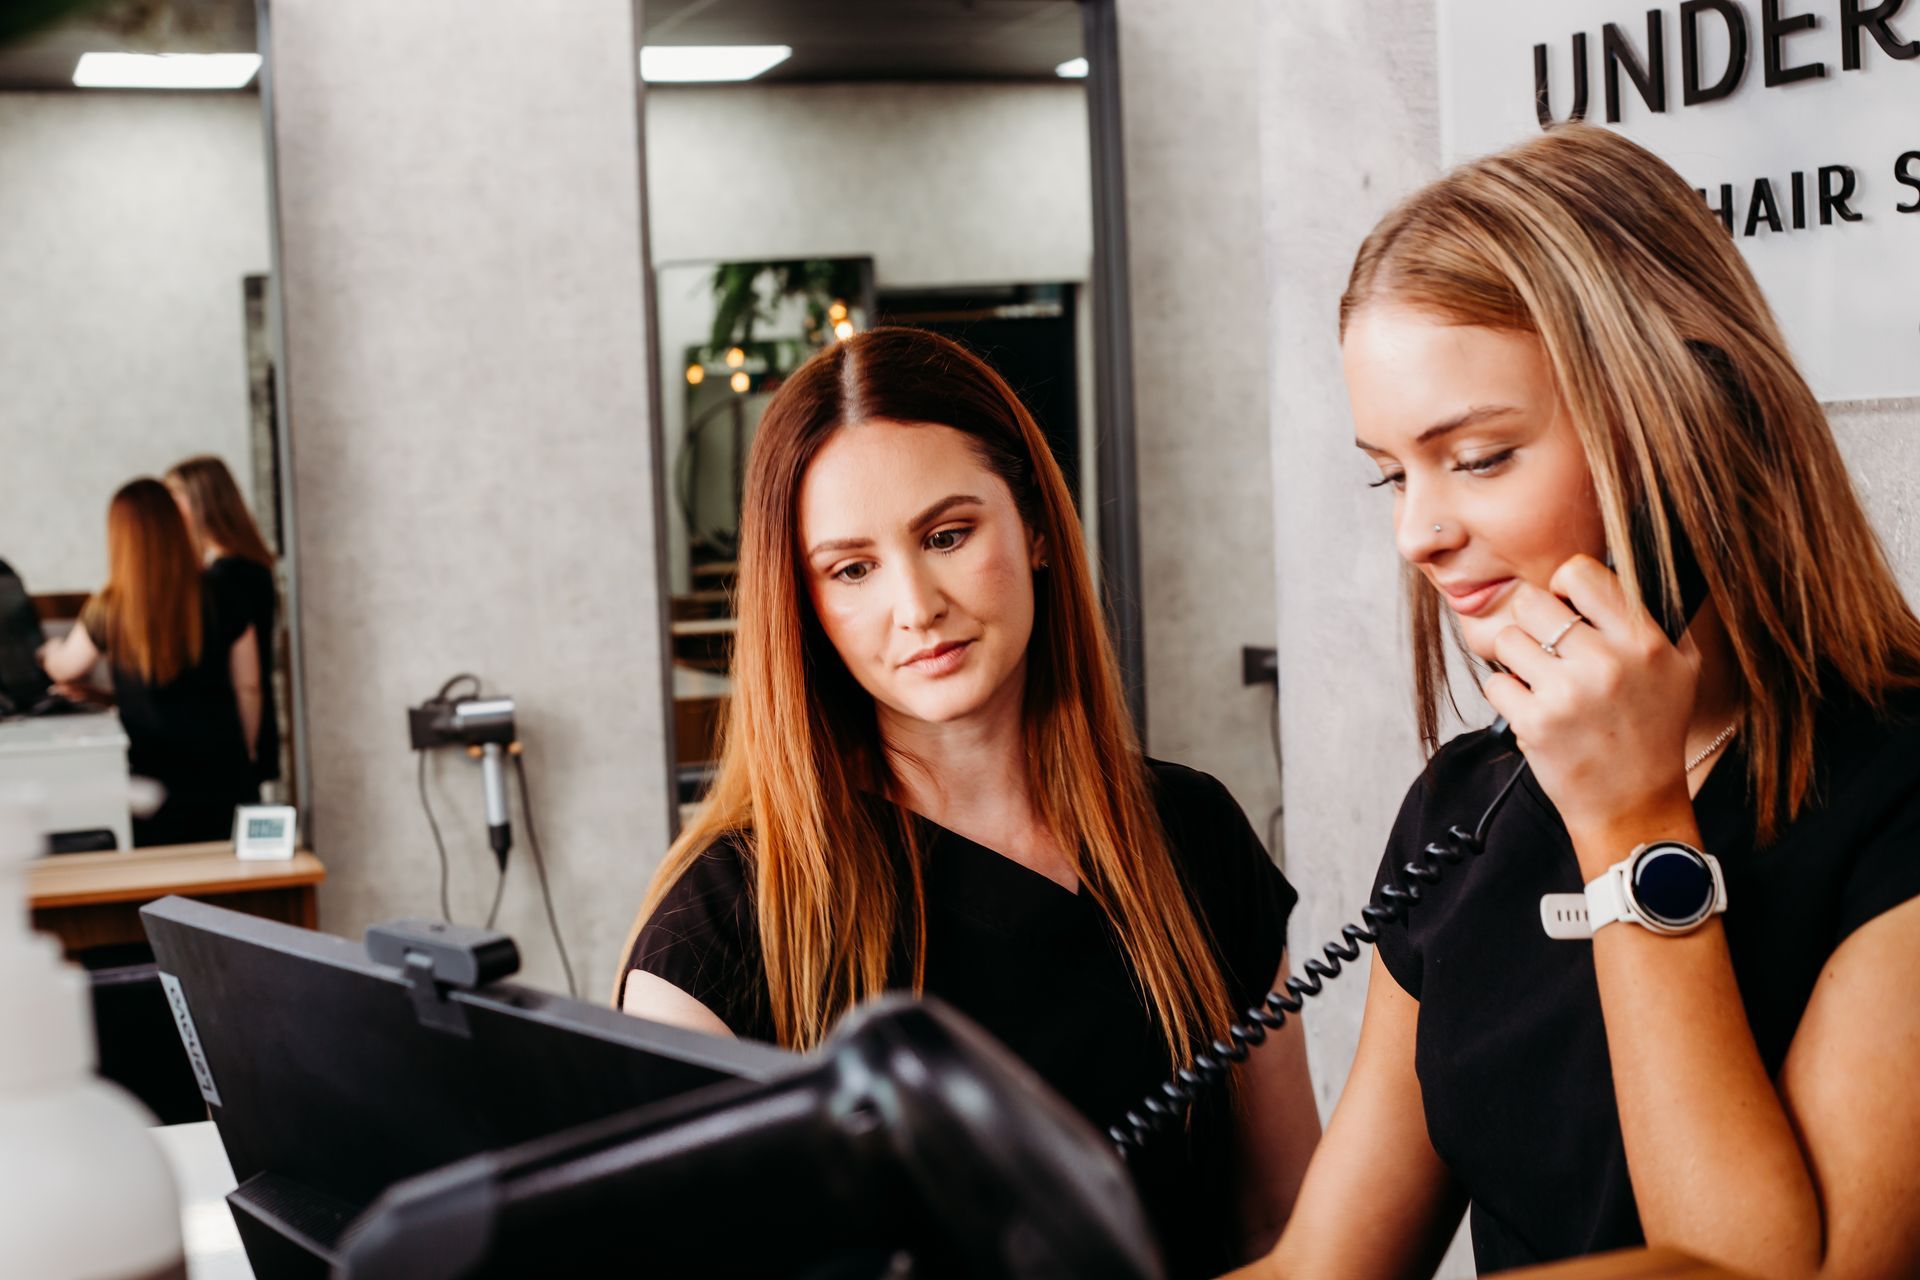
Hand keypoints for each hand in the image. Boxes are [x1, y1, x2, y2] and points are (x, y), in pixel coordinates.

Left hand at [1483, 555, 1698, 871]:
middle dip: (1533, 624)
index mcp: (1643, 641)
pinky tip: (1535, 709)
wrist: (1635, 805)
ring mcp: (1568, 694)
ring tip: (1543, 681)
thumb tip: (1637, 565)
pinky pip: (1495, 683)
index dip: (1563, 584)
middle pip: (1531, 602)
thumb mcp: (1680, 670)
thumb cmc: (1652, 734)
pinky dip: (1507, 695)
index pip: (1580, 573)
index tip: (1566, 605)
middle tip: (1549, 649)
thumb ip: (1654, 619)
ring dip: (1517, 659)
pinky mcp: (1535, 723)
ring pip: (1507, 640)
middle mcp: (1606, 663)